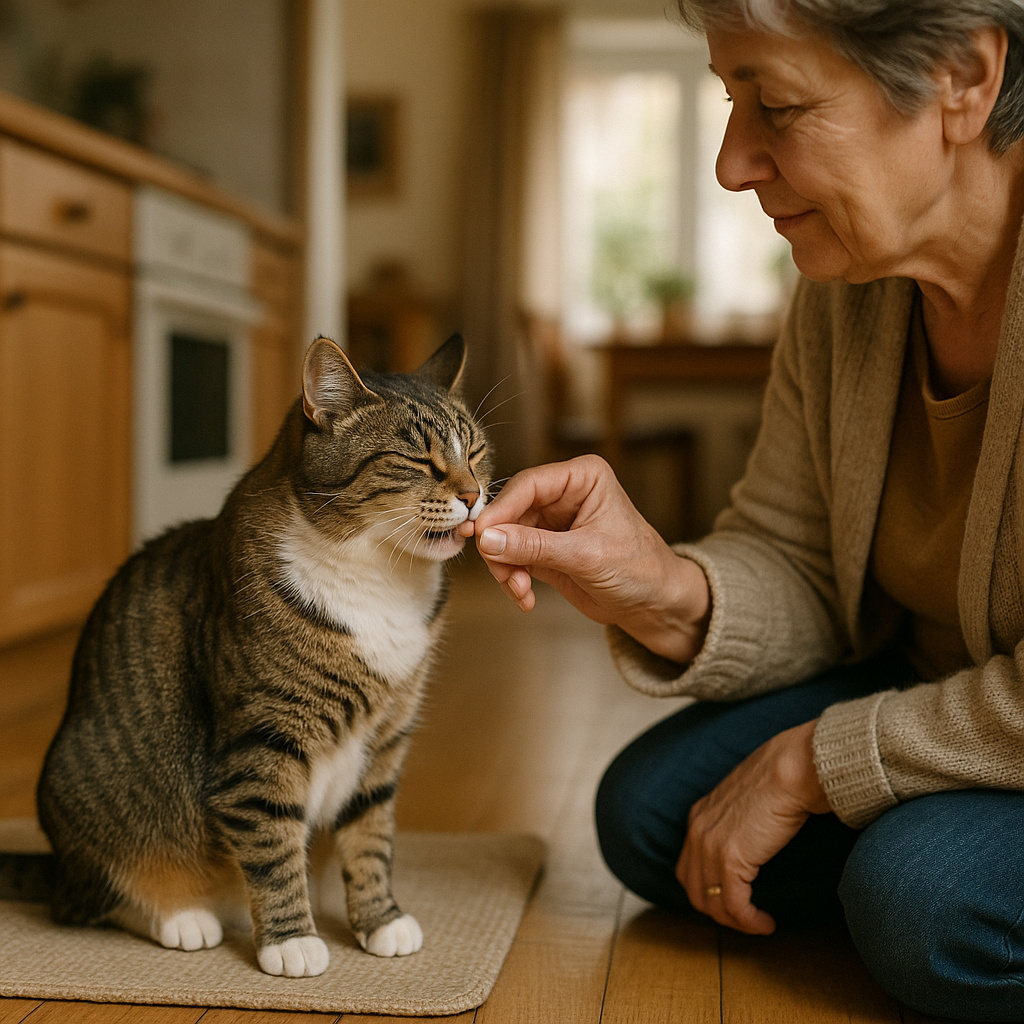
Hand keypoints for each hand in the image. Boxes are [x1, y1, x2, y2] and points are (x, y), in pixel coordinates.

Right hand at [468, 455, 710, 663]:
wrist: (653, 604)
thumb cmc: (639, 569)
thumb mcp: (586, 556)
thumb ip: (535, 546)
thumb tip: (489, 539)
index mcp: (582, 478)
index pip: (528, 484)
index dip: (501, 509)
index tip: (481, 534)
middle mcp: (563, 495)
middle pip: (509, 511)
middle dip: (501, 545)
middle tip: (502, 571)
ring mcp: (550, 523)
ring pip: (504, 537)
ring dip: (505, 567)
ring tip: (519, 590)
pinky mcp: (542, 549)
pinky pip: (510, 558)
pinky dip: (511, 579)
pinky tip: (524, 597)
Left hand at [676, 719, 829, 934]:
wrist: (792, 769)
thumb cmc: (781, 780)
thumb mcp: (748, 801)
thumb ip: (740, 820)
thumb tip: (754, 840)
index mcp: (699, 816)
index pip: (689, 867)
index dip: (708, 890)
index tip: (734, 901)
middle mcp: (697, 831)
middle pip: (694, 889)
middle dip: (719, 911)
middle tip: (746, 918)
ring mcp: (709, 845)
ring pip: (711, 902)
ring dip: (735, 921)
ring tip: (759, 924)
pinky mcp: (729, 858)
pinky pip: (734, 905)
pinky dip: (749, 921)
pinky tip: (766, 923)